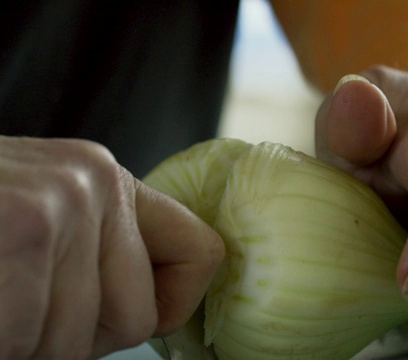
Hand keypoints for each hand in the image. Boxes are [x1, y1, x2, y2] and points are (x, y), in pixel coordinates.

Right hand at [0, 136, 223, 358]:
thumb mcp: (44, 211)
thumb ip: (100, 245)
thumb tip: (151, 306)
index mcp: (110, 180)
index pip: (200, 254)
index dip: (171, 302)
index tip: (143, 313)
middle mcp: (96, 183)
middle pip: (135, 318)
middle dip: (79, 336)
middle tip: (26, 305)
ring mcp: (63, 204)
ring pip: (78, 340)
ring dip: (33, 341)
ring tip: (5, 296)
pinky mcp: (23, 228)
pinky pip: (30, 338)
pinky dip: (4, 342)